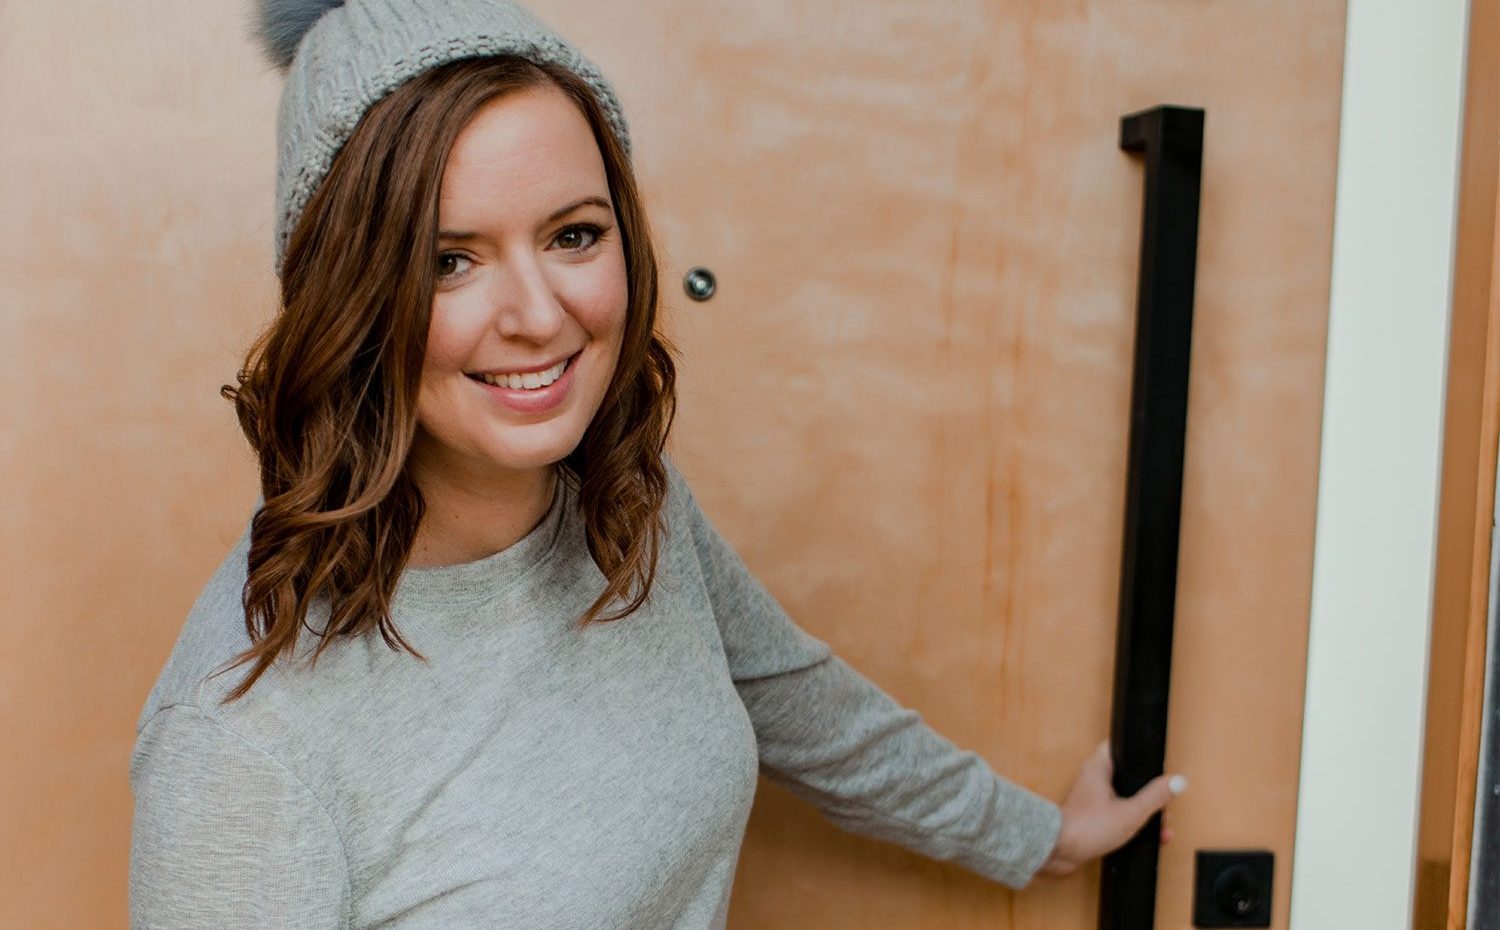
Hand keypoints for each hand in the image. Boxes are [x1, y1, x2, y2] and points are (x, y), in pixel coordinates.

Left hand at [1037, 740, 1184, 877]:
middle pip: (1129, 776)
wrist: (1060, 852)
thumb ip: (1155, 797)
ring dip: (1143, 811)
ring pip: (1125, 797)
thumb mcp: (1131, 812)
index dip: (1142, 756)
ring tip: (1159, 827)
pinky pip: (1117, 813)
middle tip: (1163, 808)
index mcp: (1099, 766)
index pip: (1122, 746)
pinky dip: (1131, 823)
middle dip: (1150, 794)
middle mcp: (1093, 777)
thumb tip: (1176, 782)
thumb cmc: (1086, 828)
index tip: (1159, 766)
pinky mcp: (1091, 815)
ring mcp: (1091, 796)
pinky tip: (1144, 837)